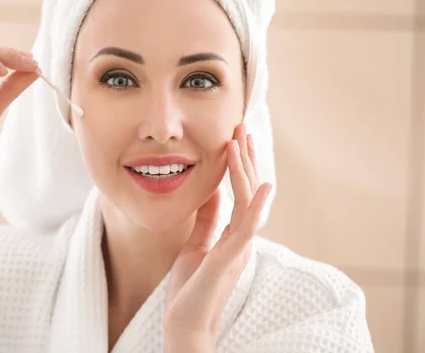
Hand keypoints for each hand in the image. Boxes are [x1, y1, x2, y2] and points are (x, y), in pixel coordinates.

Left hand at [164, 123, 271, 351]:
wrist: (184, 323)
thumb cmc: (189, 289)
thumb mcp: (196, 244)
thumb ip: (207, 220)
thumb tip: (212, 190)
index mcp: (232, 235)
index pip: (238, 192)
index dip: (238, 165)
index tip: (235, 138)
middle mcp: (241, 238)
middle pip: (246, 190)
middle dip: (244, 157)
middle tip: (241, 126)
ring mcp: (239, 247)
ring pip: (247, 200)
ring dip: (245, 169)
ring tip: (240, 140)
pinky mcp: (230, 257)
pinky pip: (247, 227)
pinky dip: (257, 205)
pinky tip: (265, 184)